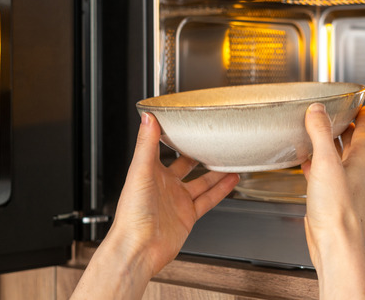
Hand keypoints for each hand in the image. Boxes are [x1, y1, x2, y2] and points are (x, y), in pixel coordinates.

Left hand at [72, 112, 239, 299]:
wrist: (138, 248)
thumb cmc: (132, 214)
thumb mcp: (140, 171)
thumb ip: (146, 144)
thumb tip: (147, 117)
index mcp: (150, 172)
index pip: (162, 148)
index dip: (173, 135)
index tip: (184, 122)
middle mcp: (164, 185)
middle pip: (185, 165)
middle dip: (197, 153)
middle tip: (212, 140)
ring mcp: (177, 201)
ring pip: (201, 182)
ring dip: (215, 171)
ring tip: (229, 158)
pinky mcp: (188, 216)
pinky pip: (208, 199)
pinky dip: (221, 190)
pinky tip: (231, 180)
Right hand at [302, 104, 364, 299]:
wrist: (335, 244)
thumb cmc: (338, 210)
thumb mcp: (326, 163)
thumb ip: (320, 134)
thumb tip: (317, 111)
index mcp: (361, 162)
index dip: (363, 116)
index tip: (361, 105)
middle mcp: (355, 173)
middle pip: (352, 144)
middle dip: (345, 128)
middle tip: (337, 115)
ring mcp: (343, 186)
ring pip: (337, 159)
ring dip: (329, 145)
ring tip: (318, 134)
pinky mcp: (330, 199)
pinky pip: (323, 174)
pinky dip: (315, 164)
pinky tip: (305, 164)